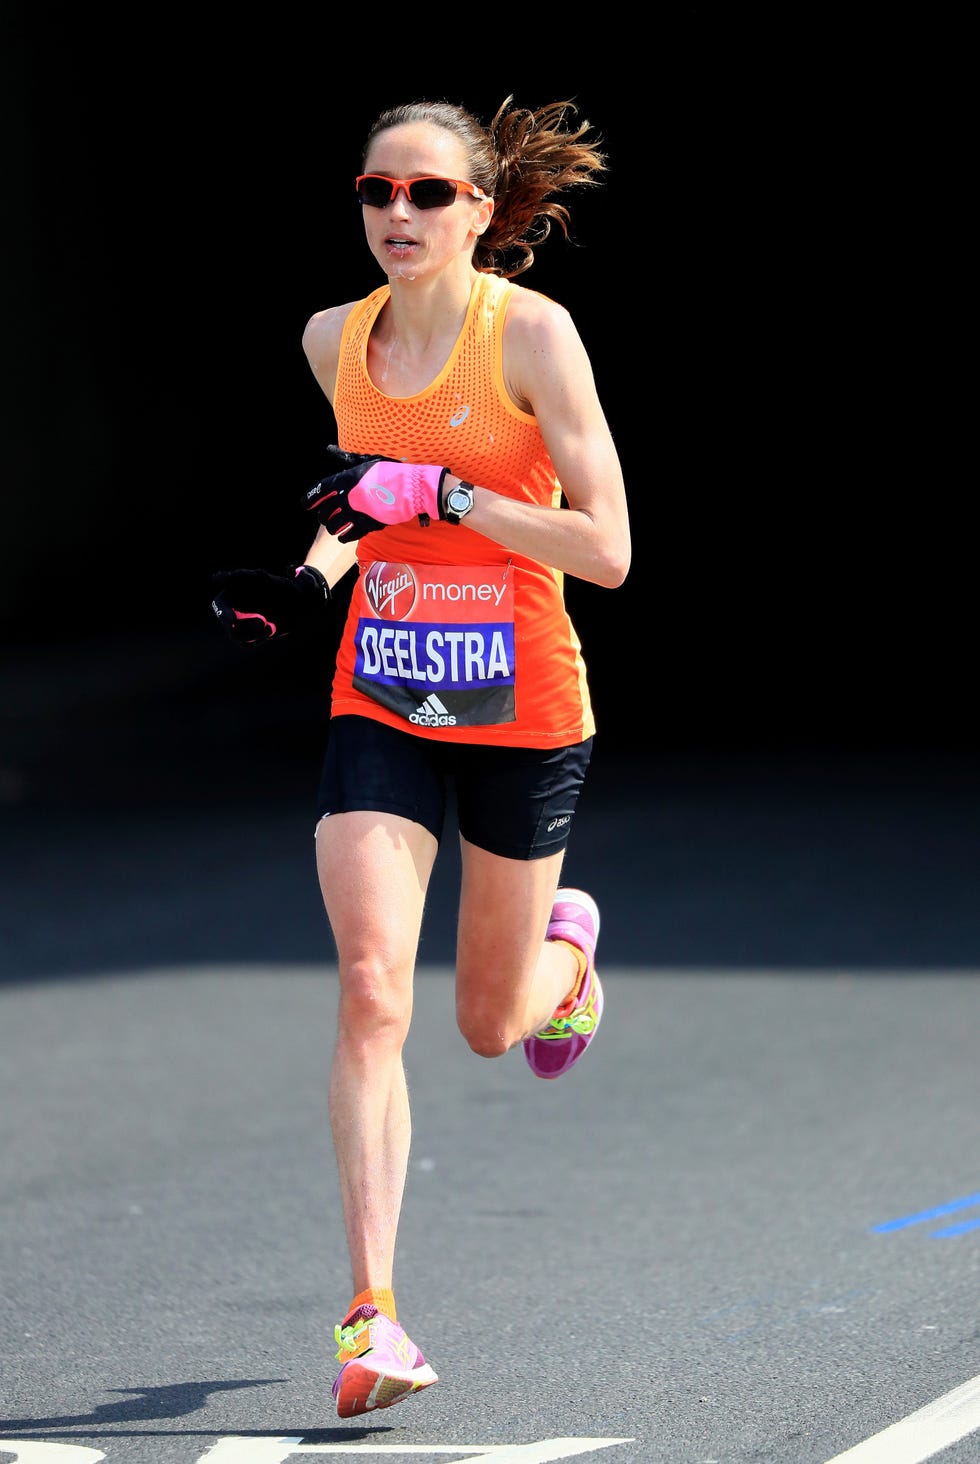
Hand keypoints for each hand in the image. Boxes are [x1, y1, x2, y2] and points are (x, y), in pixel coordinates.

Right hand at [210, 565, 330, 644]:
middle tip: (262, 623)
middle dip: (243, 628)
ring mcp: (244, 623)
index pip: (219, 606)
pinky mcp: (253, 635)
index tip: (233, 620)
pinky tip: (270, 629)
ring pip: (237, 636)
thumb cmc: (279, 586)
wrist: (298, 601)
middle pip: (228, 625)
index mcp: (232, 595)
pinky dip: (258, 638)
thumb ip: (239, 577)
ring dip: (252, 634)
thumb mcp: (260, 579)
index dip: (223, 614)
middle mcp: (235, 610)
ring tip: (268, 625)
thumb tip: (215, 578)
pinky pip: (248, 643)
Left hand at [303, 444, 447, 541]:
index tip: (306, 505)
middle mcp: (347, 497)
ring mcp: (356, 513)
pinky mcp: (367, 526)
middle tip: (324, 516)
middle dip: (322, 515)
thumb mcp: (367, 462)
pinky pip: (347, 535)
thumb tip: (330, 449)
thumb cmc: (390, 472)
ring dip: (331, 527)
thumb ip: (347, 459)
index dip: (309, 499)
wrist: (410, 488)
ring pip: (333, 526)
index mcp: (345, 479)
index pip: (319, 491)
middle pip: (324, 512)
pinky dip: (342, 536)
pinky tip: (342, 536)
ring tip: (334, 527)